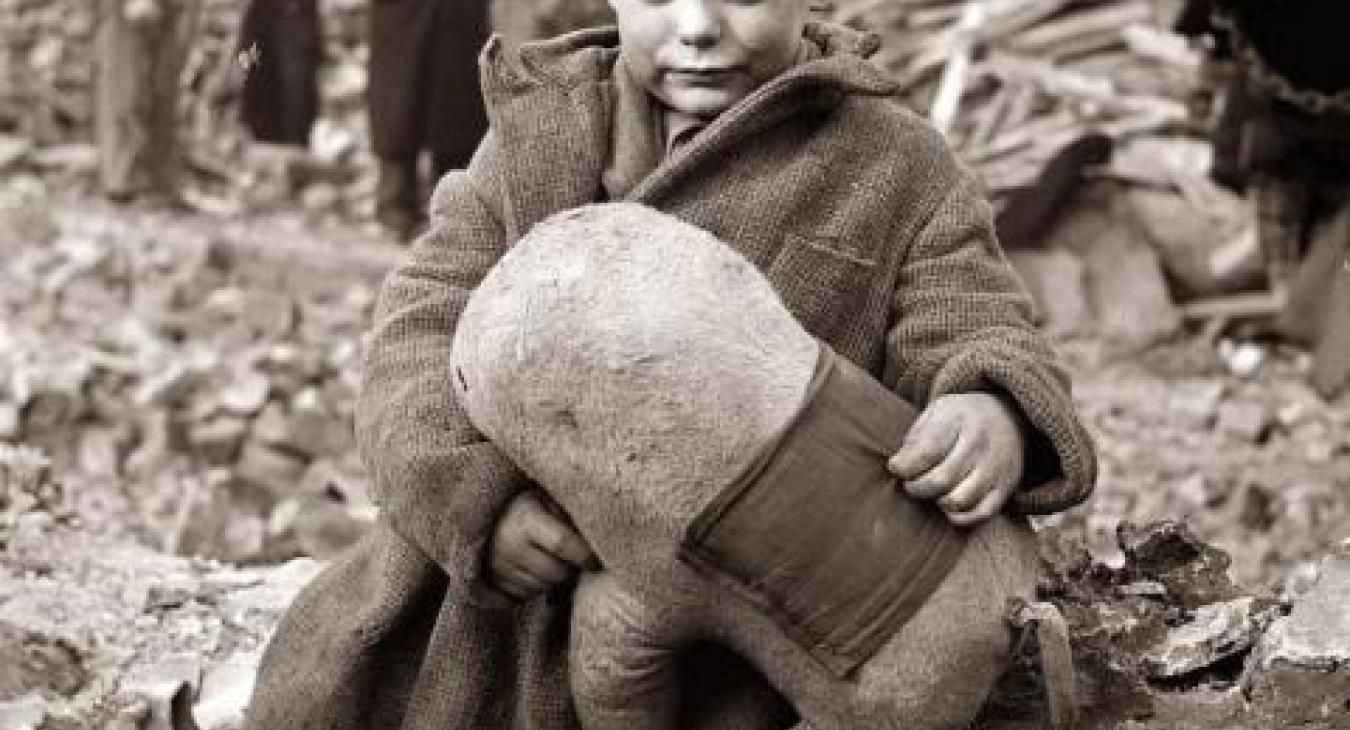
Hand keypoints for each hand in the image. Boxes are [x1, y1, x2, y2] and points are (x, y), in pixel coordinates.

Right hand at [487, 490, 596, 599]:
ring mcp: (497, 565)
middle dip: (570, 568)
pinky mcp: (490, 582)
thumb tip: (601, 543)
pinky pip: (521, 596)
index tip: (597, 561)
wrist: (490, 511)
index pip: (563, 544)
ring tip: (550, 559)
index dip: (585, 555)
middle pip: (555, 572)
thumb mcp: (551, 501)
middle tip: (573, 558)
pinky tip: (533, 568)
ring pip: (540, 588)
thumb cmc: (531, 505)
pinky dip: (533, 587)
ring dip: (552, 579)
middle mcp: (508, 543)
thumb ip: (571, 520)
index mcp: (526, 518)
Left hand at [887, 393, 1025, 525]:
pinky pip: (981, 514)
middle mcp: (980, 445)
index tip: (895, 467)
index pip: (927, 451)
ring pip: (959, 500)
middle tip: (910, 483)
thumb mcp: (937, 411)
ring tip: (932, 491)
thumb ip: (916, 437)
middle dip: (916, 487)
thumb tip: (899, 466)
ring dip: (937, 501)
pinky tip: (949, 504)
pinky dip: (959, 516)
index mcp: (959, 420)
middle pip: (940, 480)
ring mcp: (995, 468)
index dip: (904, 466)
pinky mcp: (1005, 488)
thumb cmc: (963, 417)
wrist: (1010, 416)